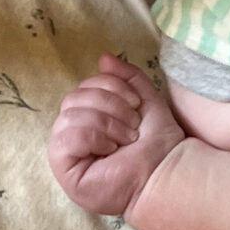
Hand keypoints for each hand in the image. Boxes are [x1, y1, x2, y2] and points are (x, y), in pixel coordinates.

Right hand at [48, 54, 184, 217]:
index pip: (82, 87)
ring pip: (69, 116)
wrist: (166, 172)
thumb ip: (126, 77)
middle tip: (133, 125)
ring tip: (126, 139)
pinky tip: (110, 150)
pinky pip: (66, 138)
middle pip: (73, 98)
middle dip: (110, 106)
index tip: (136, 105)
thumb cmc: (157, 143)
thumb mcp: (145, 100)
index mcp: (88, 117)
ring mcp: (65, 153)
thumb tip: (103, 57)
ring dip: (106, 123)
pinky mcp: (63, 170)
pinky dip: (93, 138)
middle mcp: (72, 133)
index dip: (110, 87)